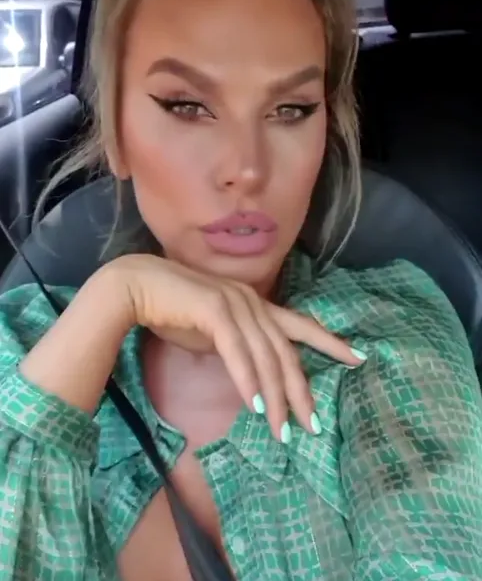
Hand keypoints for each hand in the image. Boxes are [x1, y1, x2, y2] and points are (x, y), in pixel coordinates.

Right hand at [111, 254, 364, 441]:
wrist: (138, 287)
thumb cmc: (175, 310)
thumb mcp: (216, 331)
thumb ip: (239, 345)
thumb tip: (254, 369)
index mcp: (257, 304)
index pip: (301, 324)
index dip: (330, 341)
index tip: (357, 358)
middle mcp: (253, 302)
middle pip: (287, 351)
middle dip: (302, 390)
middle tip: (313, 424)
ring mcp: (236, 304)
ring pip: (265, 356)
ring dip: (276, 397)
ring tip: (283, 430)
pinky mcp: (215, 310)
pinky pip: (238, 352)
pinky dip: (249, 381)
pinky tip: (257, 407)